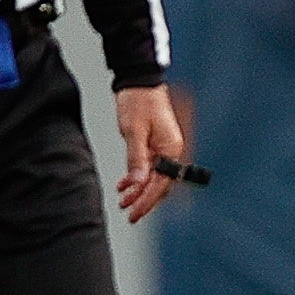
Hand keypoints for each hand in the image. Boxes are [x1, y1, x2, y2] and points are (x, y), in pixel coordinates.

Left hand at [113, 83, 188, 222]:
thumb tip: (138, 183)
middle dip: (143, 200)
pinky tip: (125, 184)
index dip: (147, 200)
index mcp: (171, 148)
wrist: (138, 82)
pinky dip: (137, 178)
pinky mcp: (156, 145)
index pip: (161, 183)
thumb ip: (136, 159)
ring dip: (139, 190)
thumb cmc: (139, 102)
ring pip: (153, 178)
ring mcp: (164, 148)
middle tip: (128, 212)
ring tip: (123, 200)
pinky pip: (149, 168)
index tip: (134, 213)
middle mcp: (171, 150)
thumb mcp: (134, 132)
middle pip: (160, 184)